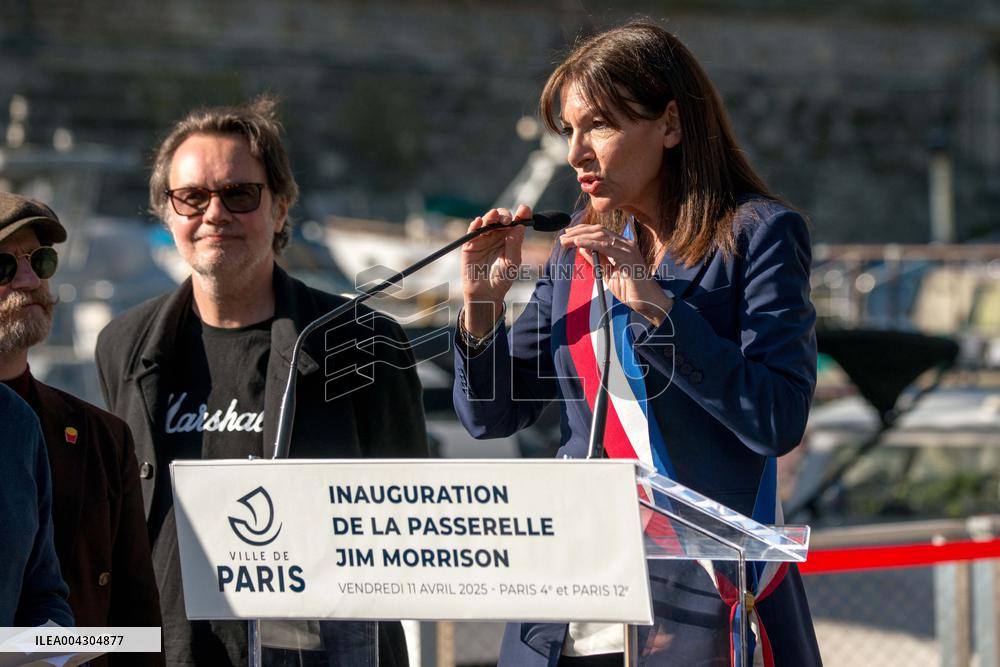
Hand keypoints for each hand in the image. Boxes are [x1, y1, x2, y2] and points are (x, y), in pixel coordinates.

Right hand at [461, 205, 529, 335]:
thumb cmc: (502, 280)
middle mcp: (498, 235)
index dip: (521, 214)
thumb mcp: (512, 263)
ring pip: (487, 221)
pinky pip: (472, 231)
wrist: (487, 294)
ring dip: (490, 216)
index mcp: (511, 238)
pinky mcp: (470, 244)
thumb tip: (519, 226)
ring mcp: (483, 238)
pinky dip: (475, 225)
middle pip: (501, 218)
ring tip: (494, 217)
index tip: (524, 210)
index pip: (517, 222)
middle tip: (507, 220)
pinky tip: (479, 222)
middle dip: (504, 215)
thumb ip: (515, 245)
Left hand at [560, 224, 672, 325]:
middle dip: (578, 232)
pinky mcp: (628, 258)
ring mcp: (628, 249)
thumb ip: (596, 259)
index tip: (567, 234)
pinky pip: (606, 247)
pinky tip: (578, 243)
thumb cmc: (629, 289)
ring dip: (580, 236)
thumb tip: (581, 247)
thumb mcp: (607, 273)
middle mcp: (626, 244)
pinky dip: (590, 243)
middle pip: (599, 230)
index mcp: (622, 246)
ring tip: (566, 240)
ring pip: (601, 236)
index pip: (600, 232)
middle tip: (562, 237)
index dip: (582, 231)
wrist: (647, 302)